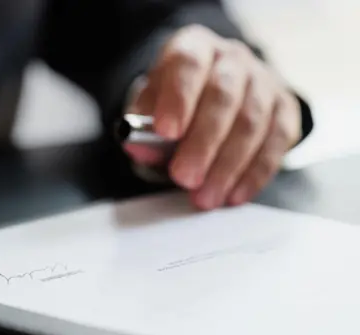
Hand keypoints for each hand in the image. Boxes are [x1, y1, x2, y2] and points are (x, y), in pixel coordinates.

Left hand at [124, 25, 301, 209]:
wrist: (212, 91)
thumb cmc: (178, 100)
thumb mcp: (152, 105)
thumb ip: (143, 126)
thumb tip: (140, 149)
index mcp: (195, 47)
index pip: (188, 64)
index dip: (178, 98)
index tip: (165, 132)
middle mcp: (232, 59)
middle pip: (223, 97)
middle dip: (203, 142)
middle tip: (184, 177)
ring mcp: (263, 82)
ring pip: (251, 122)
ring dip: (227, 165)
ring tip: (205, 197)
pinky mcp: (285, 109)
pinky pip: (275, 143)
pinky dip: (254, 174)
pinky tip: (233, 195)